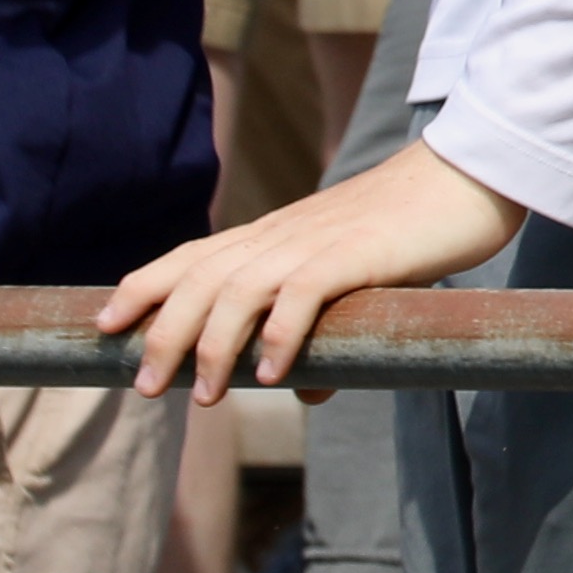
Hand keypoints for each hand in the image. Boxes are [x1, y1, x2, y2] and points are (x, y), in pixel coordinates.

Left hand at [94, 141, 523, 404]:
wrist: (469, 174)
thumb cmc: (413, 228)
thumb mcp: (355, 279)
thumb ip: (321, 328)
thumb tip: (304, 393)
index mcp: (277, 232)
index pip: (193, 256)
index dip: (143, 287)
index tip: (103, 326)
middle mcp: (284, 233)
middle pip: (201, 279)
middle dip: (162, 334)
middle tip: (144, 387)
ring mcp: (318, 239)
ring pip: (239, 288)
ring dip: (212, 345)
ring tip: (204, 397)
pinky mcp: (358, 251)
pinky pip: (304, 293)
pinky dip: (280, 335)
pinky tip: (274, 375)